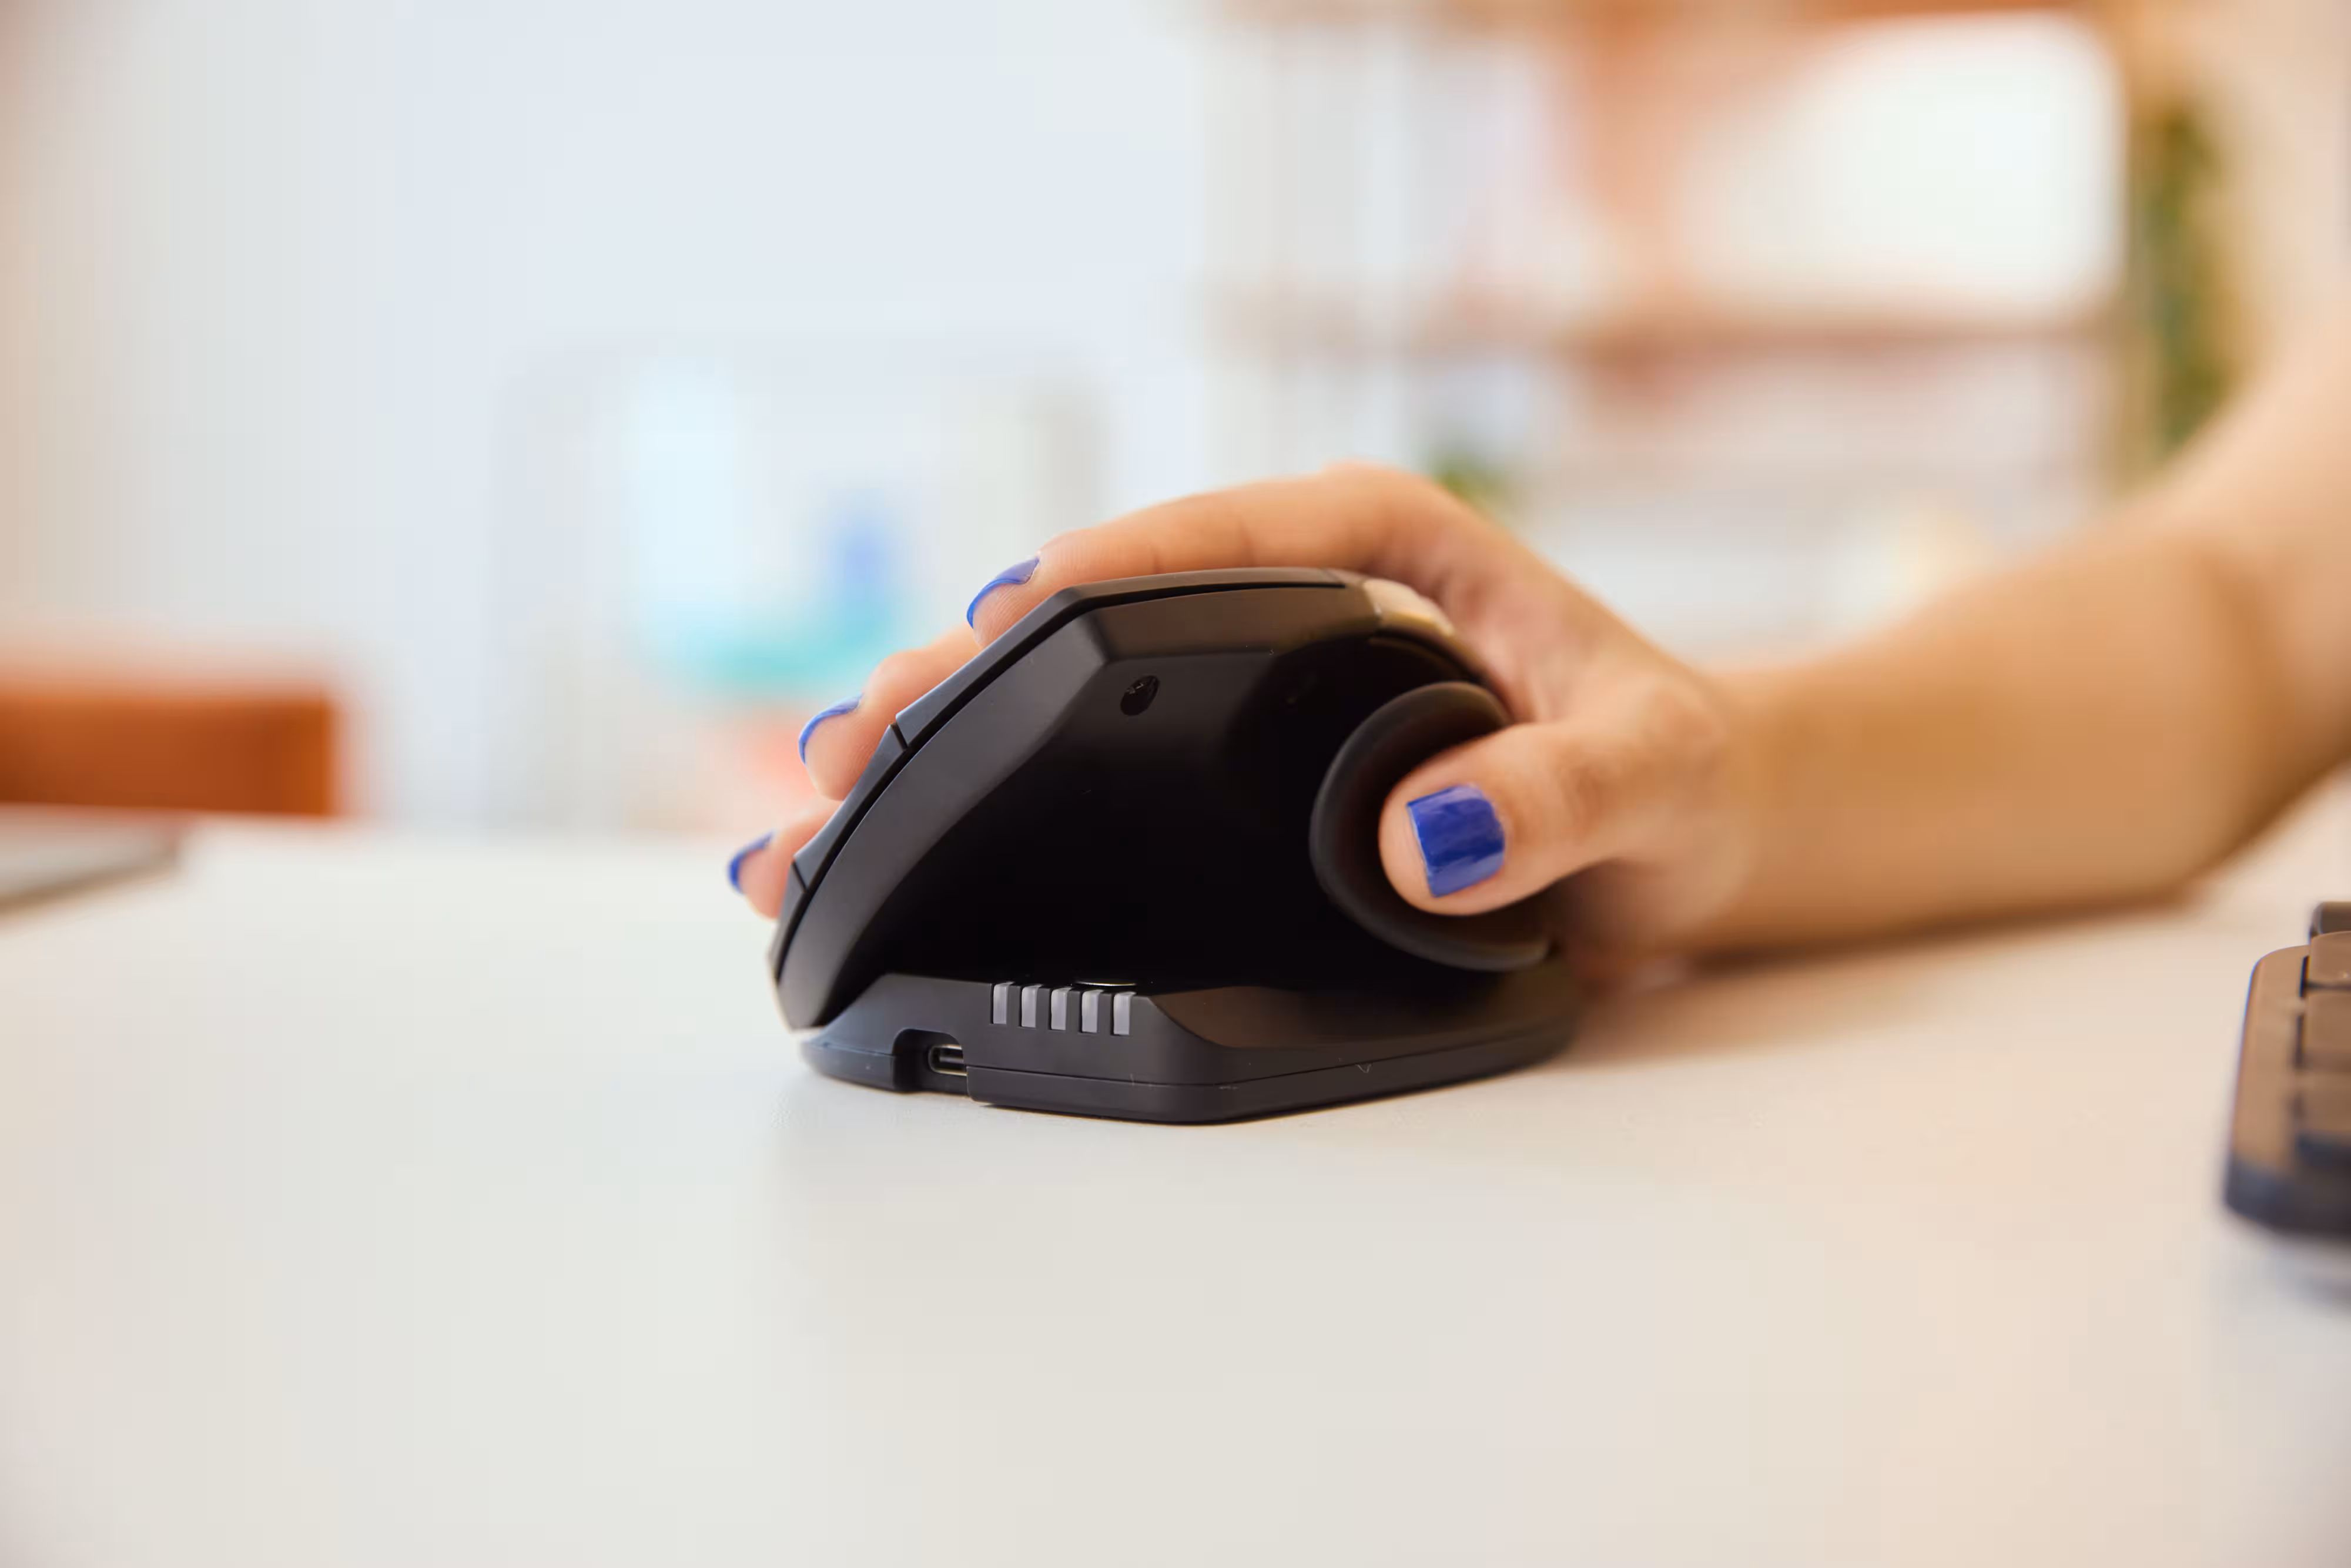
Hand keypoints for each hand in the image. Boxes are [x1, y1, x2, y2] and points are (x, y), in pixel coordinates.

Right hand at [730, 465, 1760, 969]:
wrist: (1697, 840)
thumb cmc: (1686, 777)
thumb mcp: (1655, 776)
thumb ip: (1563, 793)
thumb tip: (1421, 837)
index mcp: (1387, 547)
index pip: (1225, 535)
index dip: (1106, 571)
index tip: (1010, 613)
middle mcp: (1295, 601)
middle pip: (1104, 616)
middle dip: (970, 668)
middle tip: (857, 733)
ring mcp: (1252, 687)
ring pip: (1073, 697)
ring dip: (951, 741)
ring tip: (823, 798)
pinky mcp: (1235, 767)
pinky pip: (1098, 767)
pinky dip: (1002, 801)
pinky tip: (913, 844)